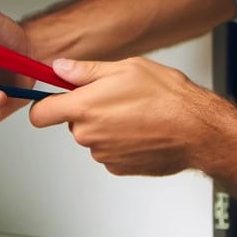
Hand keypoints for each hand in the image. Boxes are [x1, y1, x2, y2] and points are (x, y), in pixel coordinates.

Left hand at [29, 57, 228, 175]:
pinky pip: (109, 151)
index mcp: (85, 107)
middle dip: (88, 111)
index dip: (45, 105)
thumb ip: (86, 71)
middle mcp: (88, 135)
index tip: (54, 99)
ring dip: (107, 126)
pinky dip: (120, 142)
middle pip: (72, 123)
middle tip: (117, 97)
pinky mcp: (118, 167)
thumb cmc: (167, 97)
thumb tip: (60, 68)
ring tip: (136, 113)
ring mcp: (103, 154)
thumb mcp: (126, 68)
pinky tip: (142, 130)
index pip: (40, 114)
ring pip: (93, 137)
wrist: (197, 130)